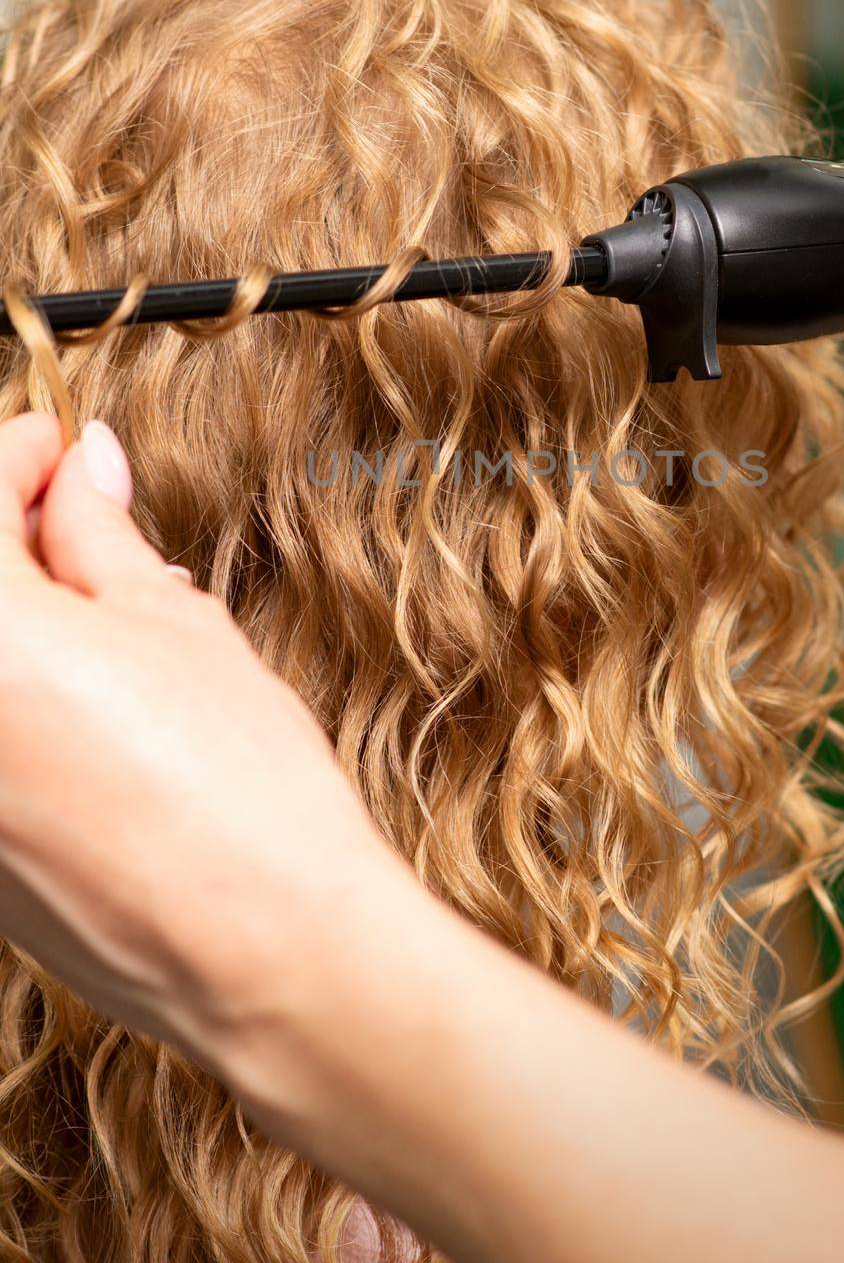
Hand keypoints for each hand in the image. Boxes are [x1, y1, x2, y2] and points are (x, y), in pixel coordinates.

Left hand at [0, 411, 385, 1066]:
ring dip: (15, 613)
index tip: (59, 446)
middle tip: (76, 510)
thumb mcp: (177, 627)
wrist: (264, 952)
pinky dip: (11, 687)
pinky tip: (78, 685)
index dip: (21, 453)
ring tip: (95, 606)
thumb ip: (100, 536)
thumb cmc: (238, 793)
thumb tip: (83, 471)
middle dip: (10, 530)